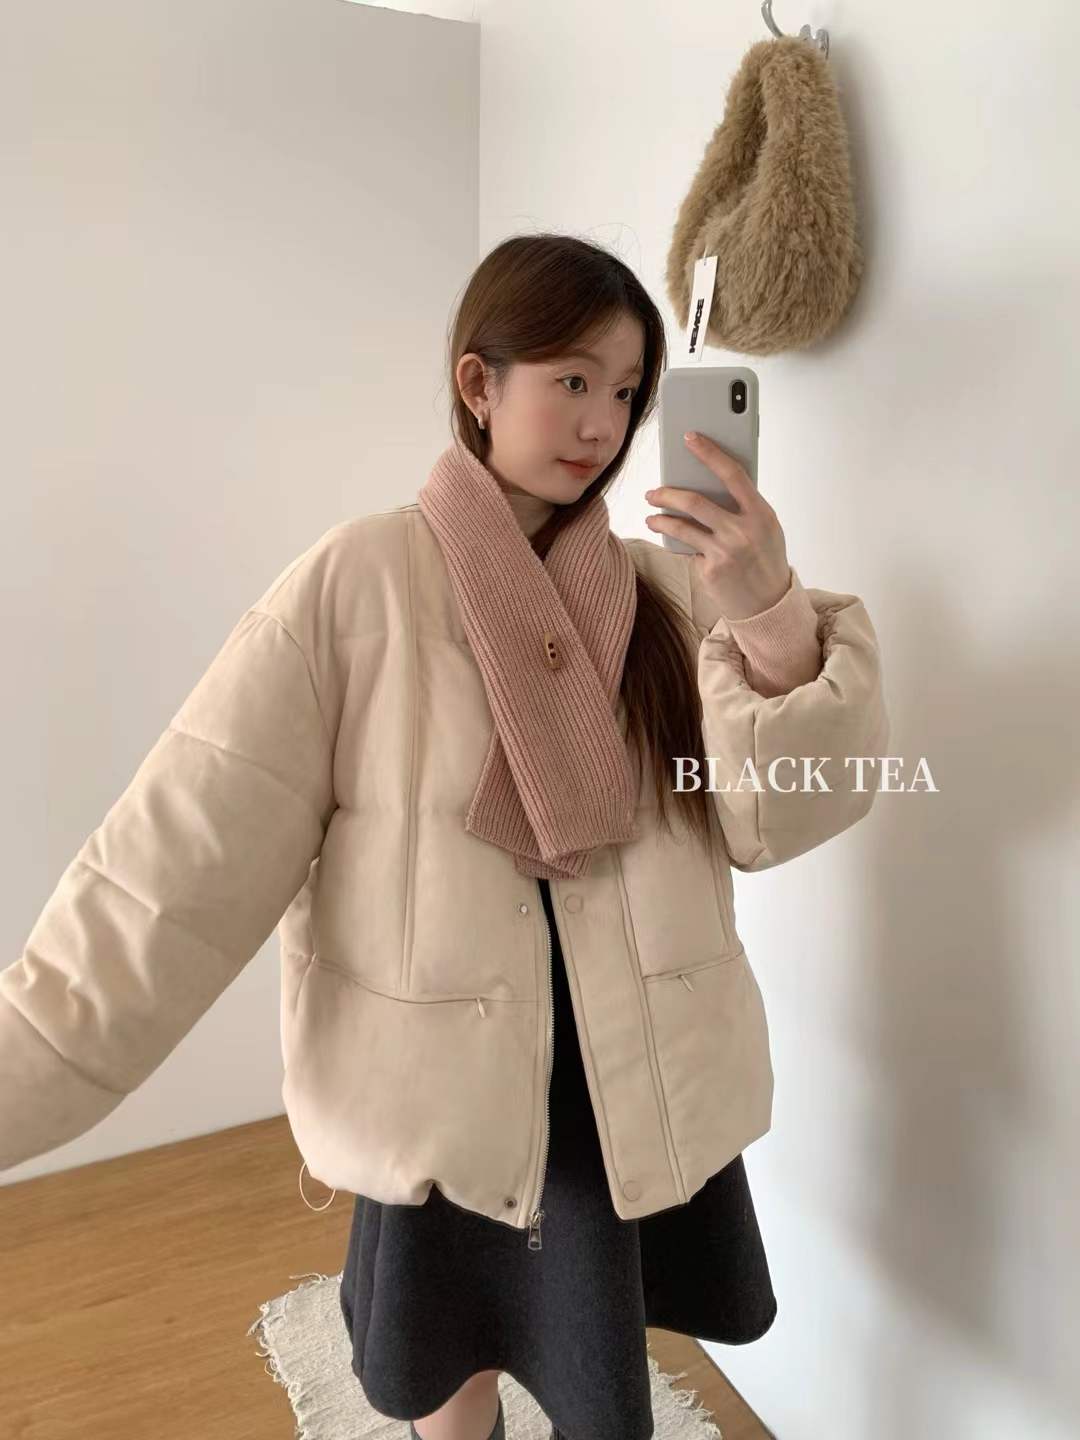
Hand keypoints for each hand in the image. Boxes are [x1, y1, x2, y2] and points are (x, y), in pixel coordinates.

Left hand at [644, 431, 791, 620]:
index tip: (690, 438)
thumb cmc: (766, 560)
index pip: (732, 474)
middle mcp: (743, 531)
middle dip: (667, 494)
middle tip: (653, 493)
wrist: (770, 605)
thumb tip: (707, 483)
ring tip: (652, 517)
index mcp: (761, 513)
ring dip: (660, 520)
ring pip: (681, 527)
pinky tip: (670, 541)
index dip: (710, 453)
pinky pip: (686, 550)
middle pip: (695, 501)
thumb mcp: (765, 529)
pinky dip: (676, 544)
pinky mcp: (711, 571)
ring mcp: (726, 552)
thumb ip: (743, 507)